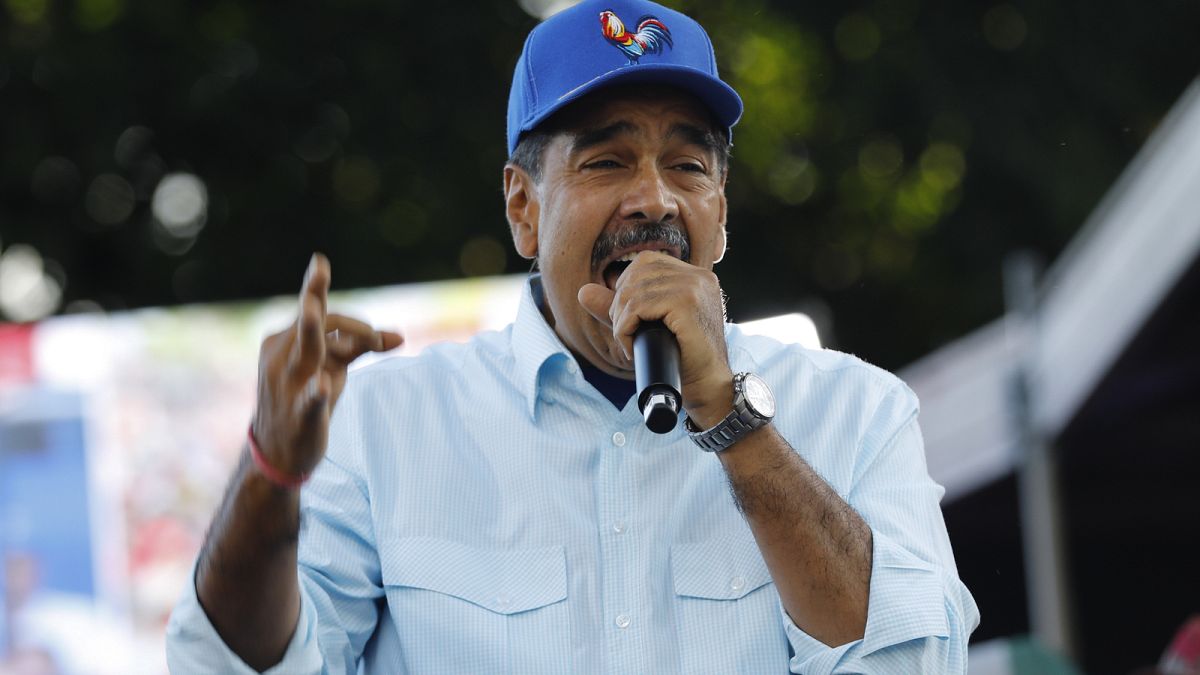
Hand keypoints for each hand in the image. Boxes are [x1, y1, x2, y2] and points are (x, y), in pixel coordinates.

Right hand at [251, 253, 402, 477]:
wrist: (279, 452)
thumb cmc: (307, 396)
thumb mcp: (333, 366)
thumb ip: (362, 346)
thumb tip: (400, 336)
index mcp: (288, 340)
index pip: (319, 314)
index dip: (338, 306)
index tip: (345, 291)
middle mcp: (283, 356)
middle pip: (314, 324)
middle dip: (321, 302)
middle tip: (323, 272)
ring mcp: (289, 384)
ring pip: (306, 352)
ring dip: (311, 331)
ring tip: (314, 309)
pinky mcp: (300, 415)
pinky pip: (308, 400)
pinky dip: (316, 393)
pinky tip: (323, 386)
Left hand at [577, 251, 732, 423]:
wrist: (707, 388)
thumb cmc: (681, 360)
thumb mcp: (646, 329)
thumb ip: (619, 308)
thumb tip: (583, 291)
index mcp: (696, 276)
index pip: (648, 261)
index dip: (627, 286)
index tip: (629, 319)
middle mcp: (698, 276)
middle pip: (639, 271)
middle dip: (620, 302)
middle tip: (625, 333)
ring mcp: (695, 287)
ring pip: (635, 290)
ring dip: (621, 319)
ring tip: (628, 343)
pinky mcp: (687, 302)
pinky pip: (639, 306)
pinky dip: (626, 328)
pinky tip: (633, 347)